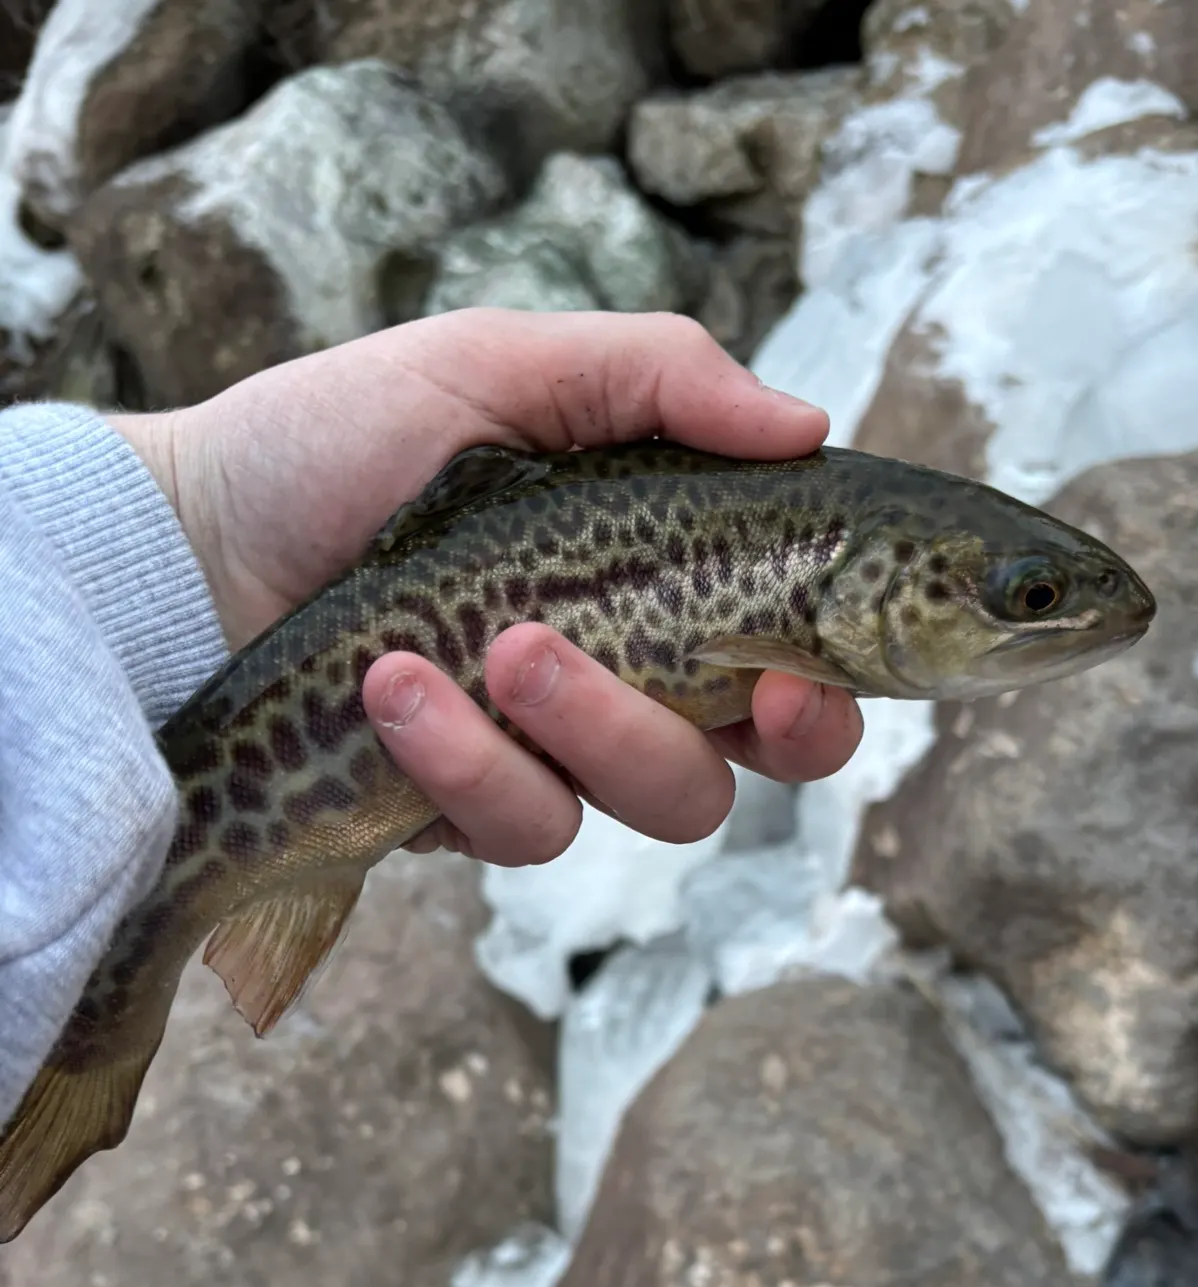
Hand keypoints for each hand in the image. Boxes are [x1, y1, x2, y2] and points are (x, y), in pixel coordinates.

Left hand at [107, 309, 863, 862]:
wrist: (192, 539)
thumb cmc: (341, 441)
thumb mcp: (500, 367)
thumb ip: (658, 379)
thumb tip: (807, 422)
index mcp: (655, 589)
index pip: (789, 673)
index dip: (825, 700)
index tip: (799, 680)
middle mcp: (621, 687)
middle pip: (737, 771)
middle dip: (729, 735)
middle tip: (692, 673)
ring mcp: (545, 757)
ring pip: (647, 807)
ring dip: (589, 728)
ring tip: (490, 646)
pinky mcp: (466, 812)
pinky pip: (520, 827)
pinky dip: (467, 761)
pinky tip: (394, 688)